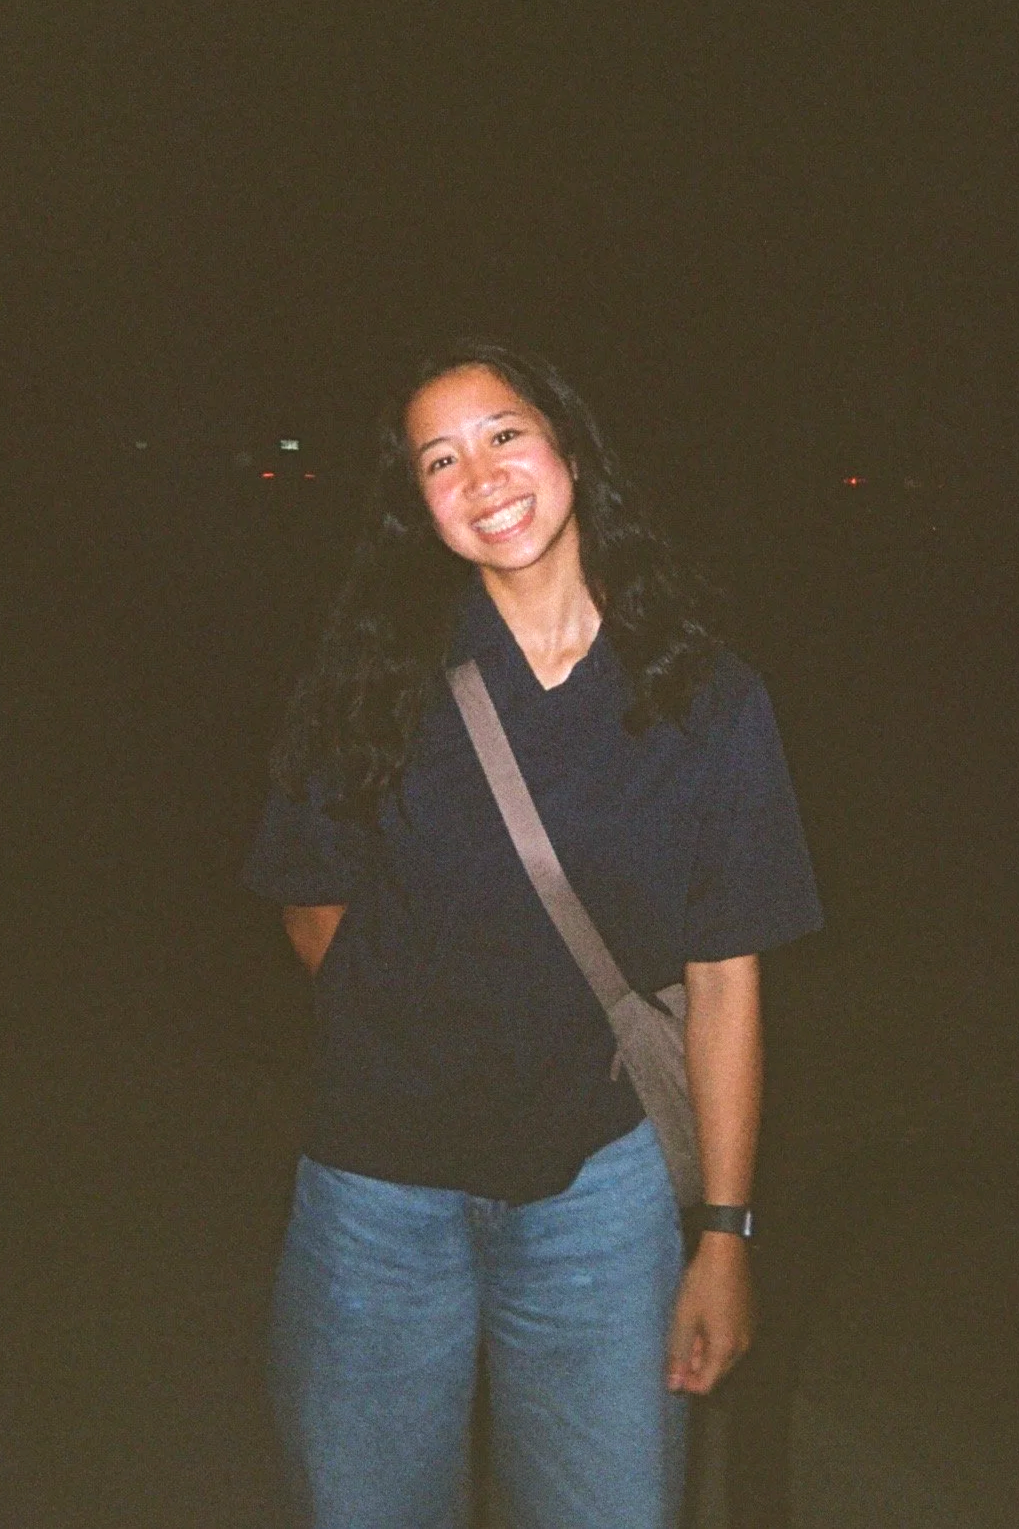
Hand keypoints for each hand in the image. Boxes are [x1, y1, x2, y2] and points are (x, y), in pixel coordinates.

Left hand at [666, 1233, 754, 1393]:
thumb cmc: (702, 1283)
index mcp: (725, 1349)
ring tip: (688, 1326)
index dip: (685, 1382)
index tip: (671, 1368)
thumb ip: (679, 1354)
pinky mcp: (749, 1318)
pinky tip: (702, 1318)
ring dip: (704, 1351)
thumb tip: (673, 1386)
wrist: (726, 1251)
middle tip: (677, 1343)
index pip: (706, 1385)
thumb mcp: (684, 1319)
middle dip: (694, 1365)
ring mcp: (748, 1331)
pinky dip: (715, 1338)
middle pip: (716, 1372)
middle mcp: (742, 1346)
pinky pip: (731, 1340)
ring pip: (723, 1356)